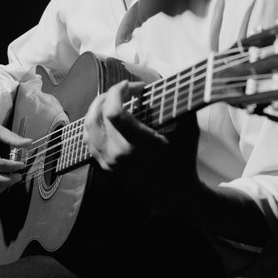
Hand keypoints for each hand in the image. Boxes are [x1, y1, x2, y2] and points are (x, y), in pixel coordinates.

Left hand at [82, 80, 199, 210]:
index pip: (113, 112)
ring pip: (88, 127)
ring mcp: (109, 161)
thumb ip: (182, 105)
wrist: (175, 194)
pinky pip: (88, 140)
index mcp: (138, 144)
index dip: (117, 92)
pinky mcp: (105, 166)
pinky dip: (94, 123)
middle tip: (124, 89)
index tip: (132, 85)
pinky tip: (106, 117)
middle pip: (97, 115)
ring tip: (113, 99)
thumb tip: (179, 82)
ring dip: (97, 107)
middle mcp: (118, 153)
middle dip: (108, 95)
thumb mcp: (188, 129)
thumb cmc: (183, 160)